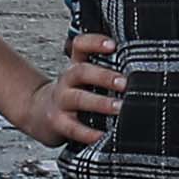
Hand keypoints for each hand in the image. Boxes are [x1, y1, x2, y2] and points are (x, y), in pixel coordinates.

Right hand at [11, 27, 121, 146]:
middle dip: (104, 76)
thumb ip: (103, 70)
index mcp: (75, 66)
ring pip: (79, 99)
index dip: (94, 42)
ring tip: (119, 107)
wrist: (38, 113)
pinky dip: (89, 133)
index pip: (80, 46)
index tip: (113, 45)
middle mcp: (66, 80)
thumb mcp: (82, 78)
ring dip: (101, 103)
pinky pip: (74, 128)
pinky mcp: (58, 123)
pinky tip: (103, 135)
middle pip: (81, 72)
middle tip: (124, 83)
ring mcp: (61, 101)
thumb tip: (141, 68)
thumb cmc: (72, 95)